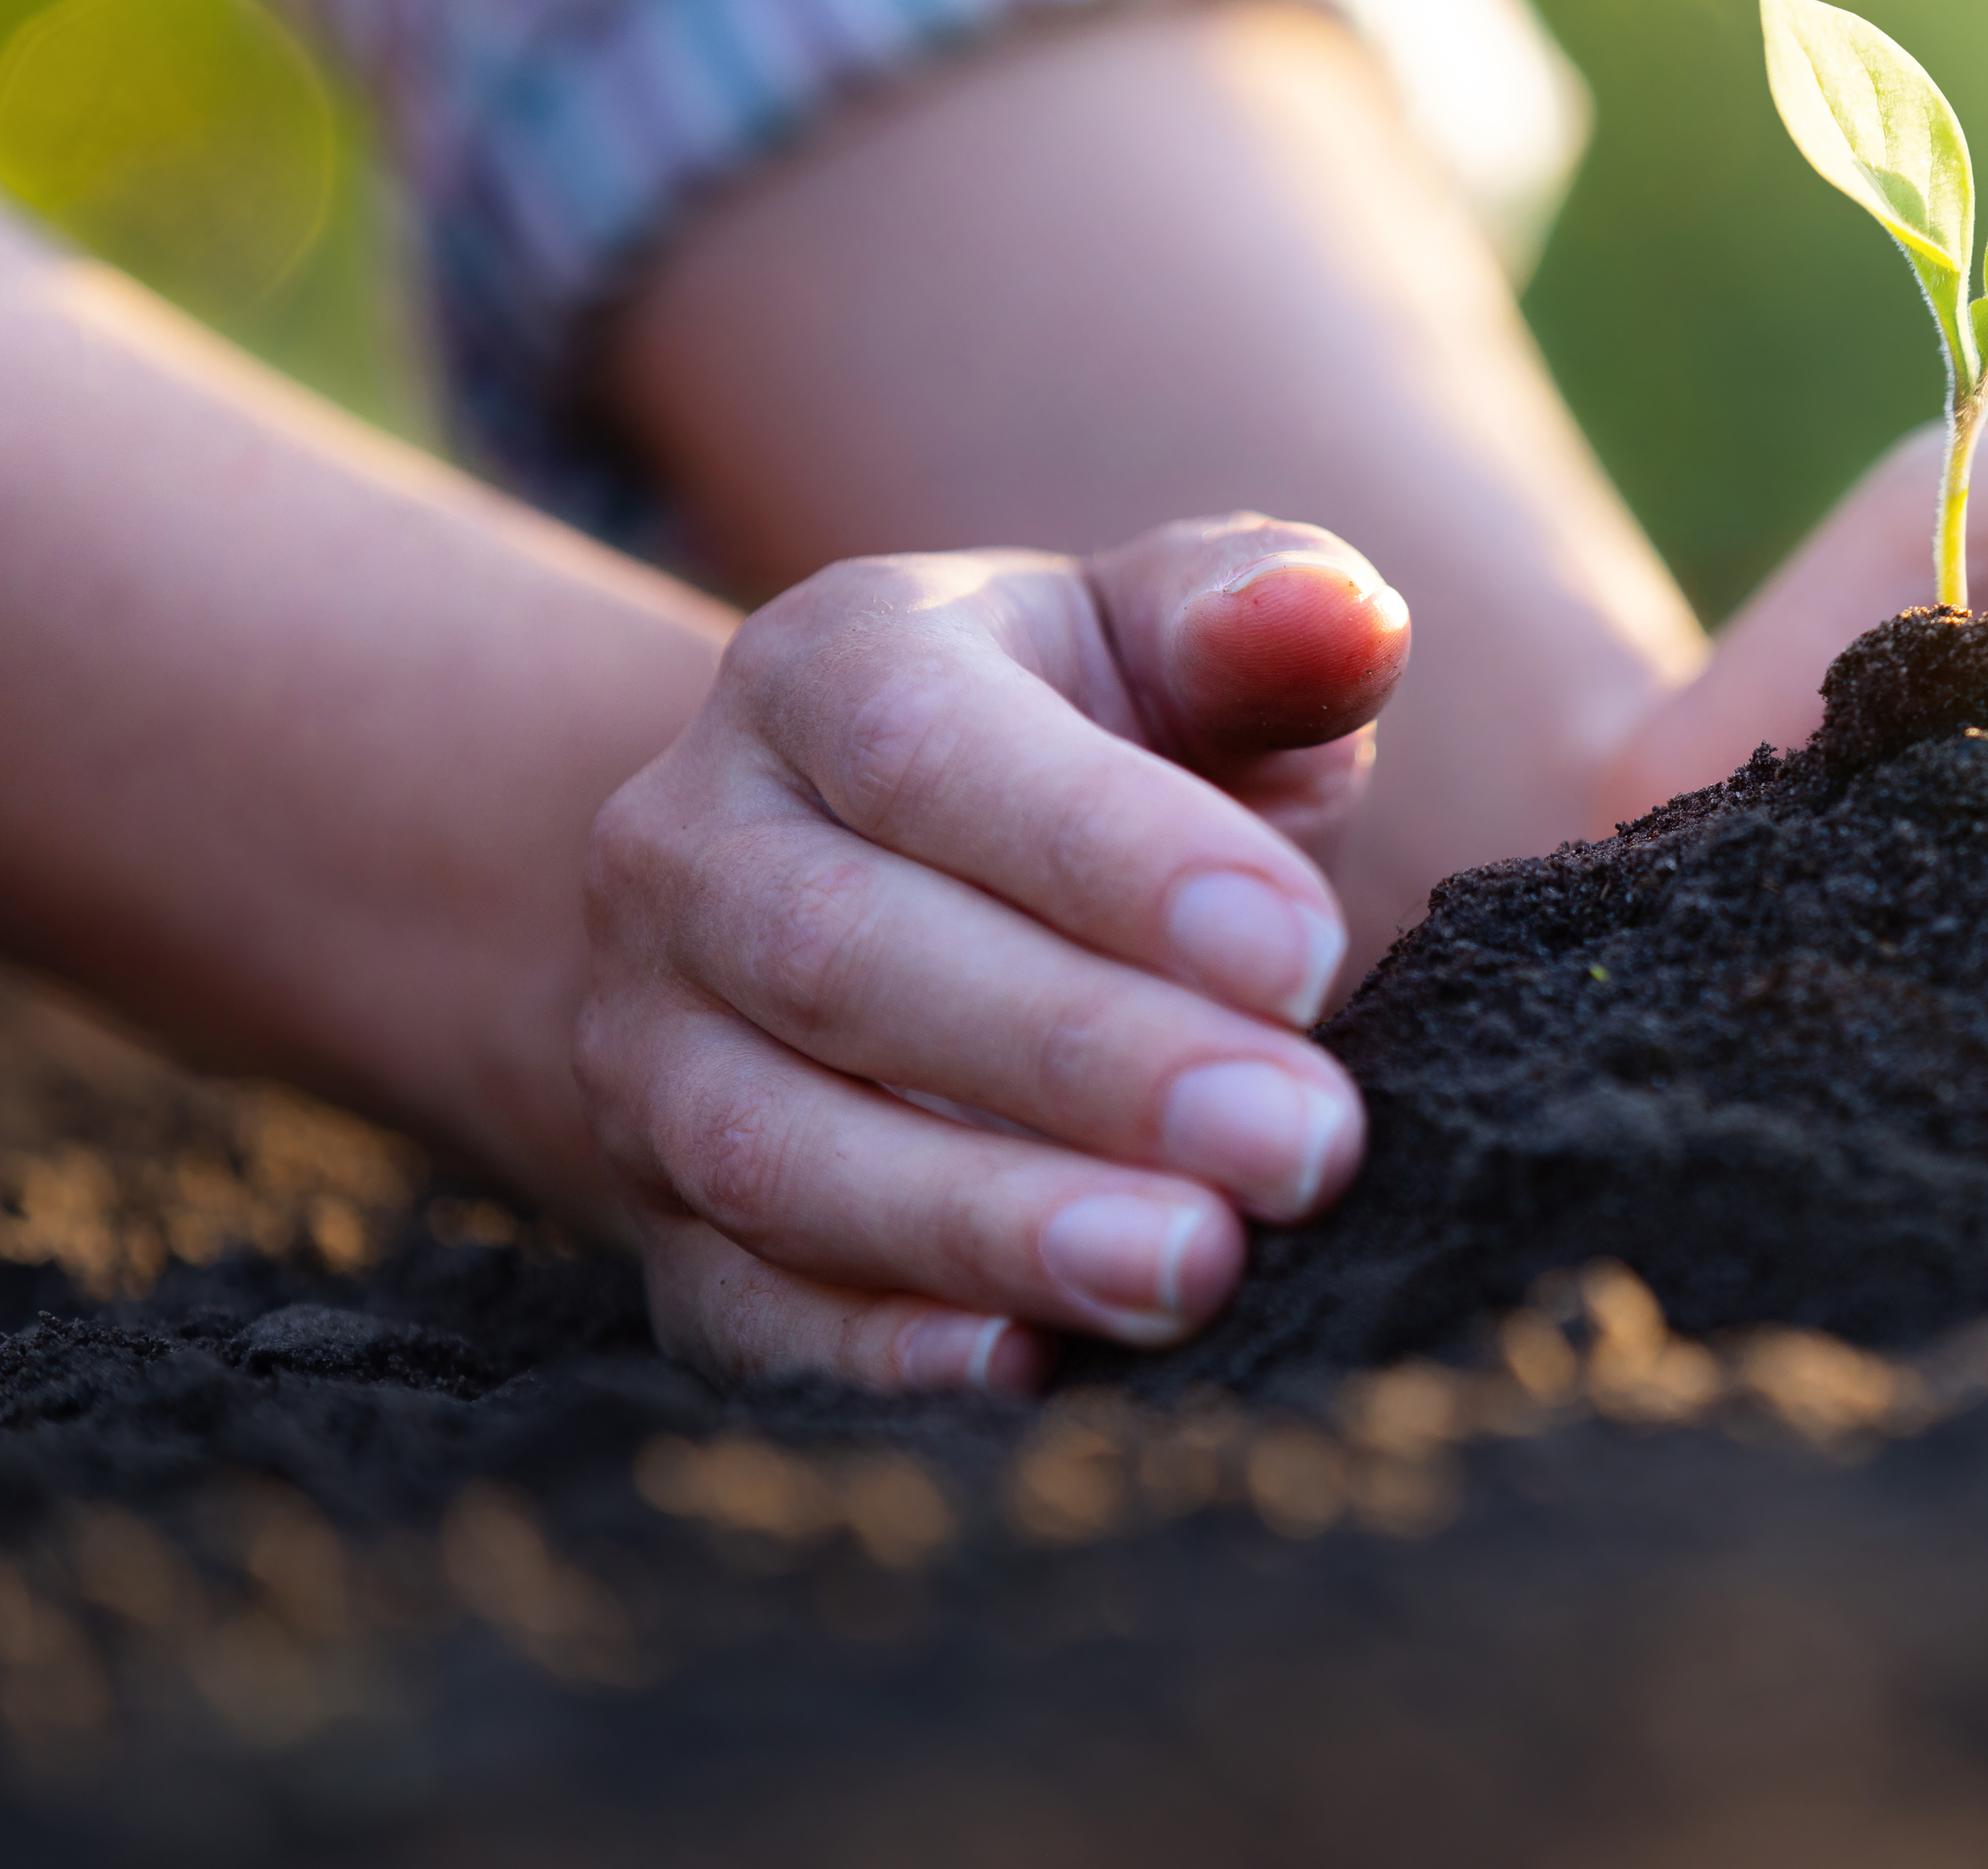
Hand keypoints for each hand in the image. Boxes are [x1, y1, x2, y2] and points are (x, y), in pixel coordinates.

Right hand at [575, 518, 1409, 1388]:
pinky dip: (873, 1351)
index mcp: (827, 671)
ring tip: (1195, 1270)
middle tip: (1302, 1145)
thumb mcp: (1172, 643)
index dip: (1118, 862)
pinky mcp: (660, 1215)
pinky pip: (738, 1302)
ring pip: (779, 1147)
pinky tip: (1027, 1371)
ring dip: (992, 1223)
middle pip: (850, 959)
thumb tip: (1338, 615)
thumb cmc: (1099, 746)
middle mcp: (692, 850)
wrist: (888, 876)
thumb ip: (1261, 615)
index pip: (937, 754)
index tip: (1307, 958)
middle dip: (1088, 1063)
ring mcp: (649, 1043)